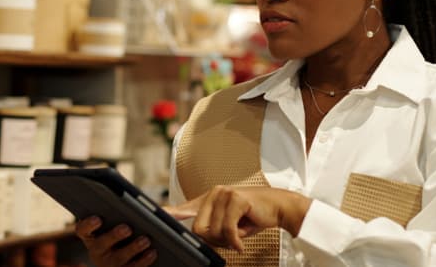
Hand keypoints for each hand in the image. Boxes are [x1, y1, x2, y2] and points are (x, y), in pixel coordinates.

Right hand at [75, 217, 156, 266]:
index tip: (98, 218)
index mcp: (91, 235)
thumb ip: (123, 209)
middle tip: (127, 228)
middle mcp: (97, 251)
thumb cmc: (123, 228)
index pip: (83, 229)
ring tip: (145, 240)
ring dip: (132, 249)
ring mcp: (109, 264)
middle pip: (101, 245)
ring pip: (118, 259)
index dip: (88, 225)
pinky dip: (143, 261)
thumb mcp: (119, 219)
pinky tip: (152, 252)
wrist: (126, 254)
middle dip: (114, 236)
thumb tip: (138, 204)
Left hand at [164, 186, 311, 252]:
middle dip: (215, 240)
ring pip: (214, 231)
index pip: (184, 207)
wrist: (280, 207)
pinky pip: (228, 229)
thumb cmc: (255, 217)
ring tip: (241, 233)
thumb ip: (213, 228)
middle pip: (198, 228)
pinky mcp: (236, 199)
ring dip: (228, 240)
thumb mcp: (230, 223)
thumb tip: (200, 240)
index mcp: (209, 198)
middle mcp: (214, 193)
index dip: (169, 214)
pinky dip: (236, 241)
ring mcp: (224, 194)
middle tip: (231, 239)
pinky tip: (243, 242)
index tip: (156, 216)